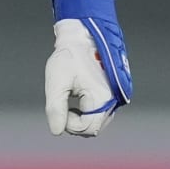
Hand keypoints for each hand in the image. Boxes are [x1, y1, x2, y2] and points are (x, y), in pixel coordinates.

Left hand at [45, 18, 129, 136]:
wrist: (82, 37)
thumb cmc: (70, 56)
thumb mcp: (56, 81)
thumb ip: (55, 108)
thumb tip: (56, 130)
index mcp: (102, 97)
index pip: (87, 128)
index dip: (69, 124)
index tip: (60, 106)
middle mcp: (113, 100)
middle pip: (93, 128)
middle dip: (75, 122)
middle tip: (64, 103)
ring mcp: (114, 98)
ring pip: (96, 122)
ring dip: (81, 117)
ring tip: (70, 97)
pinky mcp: (111, 95)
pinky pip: (99, 113)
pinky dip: (86, 111)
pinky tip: (77, 97)